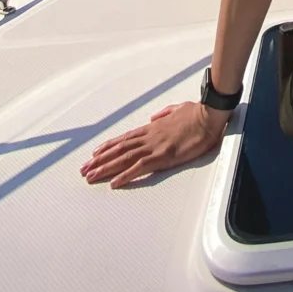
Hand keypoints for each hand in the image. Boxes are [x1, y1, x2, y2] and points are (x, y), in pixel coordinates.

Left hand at [80, 102, 228, 187]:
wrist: (208, 115)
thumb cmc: (196, 112)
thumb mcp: (177, 108)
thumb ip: (163, 114)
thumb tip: (153, 118)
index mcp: (153, 127)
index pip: (125, 138)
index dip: (108, 146)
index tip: (95, 154)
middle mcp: (149, 136)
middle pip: (119, 149)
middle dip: (100, 160)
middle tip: (84, 169)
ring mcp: (154, 146)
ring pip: (124, 158)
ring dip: (105, 168)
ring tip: (90, 176)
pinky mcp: (163, 155)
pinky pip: (139, 167)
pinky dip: (125, 175)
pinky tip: (114, 183)